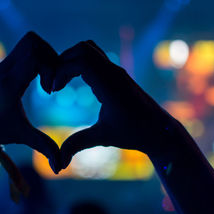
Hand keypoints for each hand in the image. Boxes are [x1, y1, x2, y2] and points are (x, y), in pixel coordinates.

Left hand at [0, 32, 60, 171]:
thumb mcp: (21, 137)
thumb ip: (43, 147)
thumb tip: (60, 167)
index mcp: (10, 84)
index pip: (36, 57)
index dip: (51, 68)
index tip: (50, 90)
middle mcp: (5, 70)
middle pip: (33, 42)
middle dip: (51, 57)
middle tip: (52, 79)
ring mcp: (3, 65)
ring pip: (29, 41)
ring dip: (44, 55)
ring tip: (47, 77)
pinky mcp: (3, 66)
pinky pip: (24, 48)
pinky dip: (37, 57)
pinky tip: (38, 78)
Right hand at [53, 41, 177, 169]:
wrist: (160, 130)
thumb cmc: (134, 134)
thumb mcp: (103, 138)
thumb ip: (77, 144)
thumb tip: (57, 164)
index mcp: (110, 85)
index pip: (80, 61)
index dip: (61, 71)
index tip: (53, 90)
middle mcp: (113, 72)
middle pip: (82, 48)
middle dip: (62, 61)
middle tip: (54, 83)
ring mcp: (116, 71)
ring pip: (89, 49)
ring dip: (71, 60)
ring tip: (61, 81)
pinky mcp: (116, 74)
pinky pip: (94, 57)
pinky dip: (80, 63)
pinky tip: (74, 83)